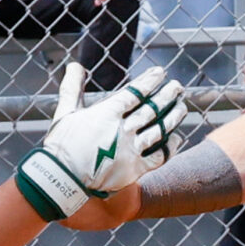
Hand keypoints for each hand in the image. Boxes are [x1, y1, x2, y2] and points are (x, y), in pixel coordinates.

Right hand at [16, 64, 187, 221]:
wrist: (61, 180)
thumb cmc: (61, 145)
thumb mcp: (65, 113)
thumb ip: (72, 88)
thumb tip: (74, 65)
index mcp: (107, 114)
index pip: (135, 92)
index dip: (150, 81)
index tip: (161, 73)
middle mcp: (123, 130)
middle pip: (152, 109)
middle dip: (168, 95)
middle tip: (178, 87)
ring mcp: (131, 150)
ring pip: (160, 129)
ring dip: (174, 116)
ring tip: (183, 107)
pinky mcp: (135, 169)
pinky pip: (160, 156)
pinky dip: (171, 146)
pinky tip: (177, 138)